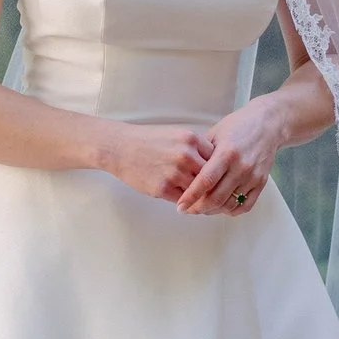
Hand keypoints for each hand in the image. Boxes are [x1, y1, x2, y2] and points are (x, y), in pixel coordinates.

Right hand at [99, 122, 217, 202]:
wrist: (120, 147)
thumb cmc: (148, 141)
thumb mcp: (176, 134)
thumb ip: (196, 148)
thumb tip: (216, 166)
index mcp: (192, 139)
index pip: (217, 159)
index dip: (217, 169)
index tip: (218, 177)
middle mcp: (186, 155)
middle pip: (211, 177)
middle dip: (213, 186)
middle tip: (216, 195)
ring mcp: (175, 172)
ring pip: (199, 191)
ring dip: (200, 198)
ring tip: (201, 202)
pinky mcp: (163, 188)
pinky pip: (183, 200)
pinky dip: (186, 203)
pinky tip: (185, 202)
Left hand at [178, 105, 281, 216]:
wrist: (268, 124)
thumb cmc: (239, 126)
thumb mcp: (215, 133)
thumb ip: (200, 153)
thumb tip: (183, 172)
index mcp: (226, 153)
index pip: (205, 181)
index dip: (191, 196)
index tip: (180, 206)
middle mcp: (241, 167)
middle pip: (216, 198)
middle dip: (198, 208)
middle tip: (188, 210)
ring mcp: (252, 177)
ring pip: (229, 205)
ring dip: (213, 210)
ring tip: (202, 207)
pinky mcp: (261, 183)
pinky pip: (245, 206)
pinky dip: (231, 210)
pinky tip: (221, 206)